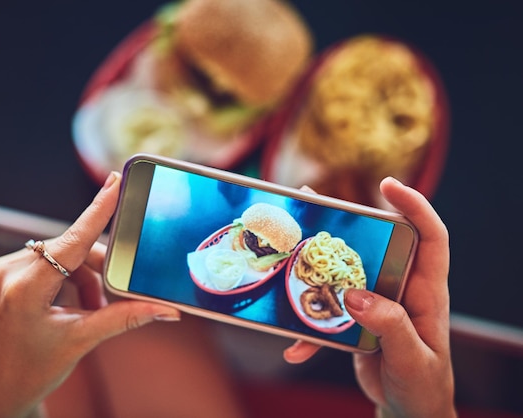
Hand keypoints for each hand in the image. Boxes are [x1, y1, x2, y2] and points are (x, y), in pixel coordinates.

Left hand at [0, 172, 180, 417]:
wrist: (1, 390)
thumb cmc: (35, 370)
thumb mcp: (83, 340)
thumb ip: (126, 317)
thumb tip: (166, 309)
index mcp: (24, 289)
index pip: (71, 239)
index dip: (98, 209)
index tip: (114, 181)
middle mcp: (8, 271)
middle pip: (71, 250)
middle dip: (97, 271)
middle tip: (108, 301)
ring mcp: (3, 270)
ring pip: (62, 255)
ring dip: (84, 277)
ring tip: (90, 310)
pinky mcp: (5, 273)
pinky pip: (48, 261)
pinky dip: (69, 278)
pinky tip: (74, 304)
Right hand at [283, 177, 455, 417]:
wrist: (408, 410)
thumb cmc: (423, 385)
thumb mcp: (413, 359)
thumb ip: (391, 326)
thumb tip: (356, 296)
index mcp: (425, 291)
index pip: (430, 236)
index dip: (415, 206)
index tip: (388, 185)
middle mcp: (399, 288)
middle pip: (377, 242)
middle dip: (347, 219)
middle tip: (313, 200)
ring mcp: (375, 302)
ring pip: (345, 271)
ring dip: (316, 263)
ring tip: (289, 244)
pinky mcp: (355, 319)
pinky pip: (328, 313)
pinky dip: (309, 329)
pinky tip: (295, 348)